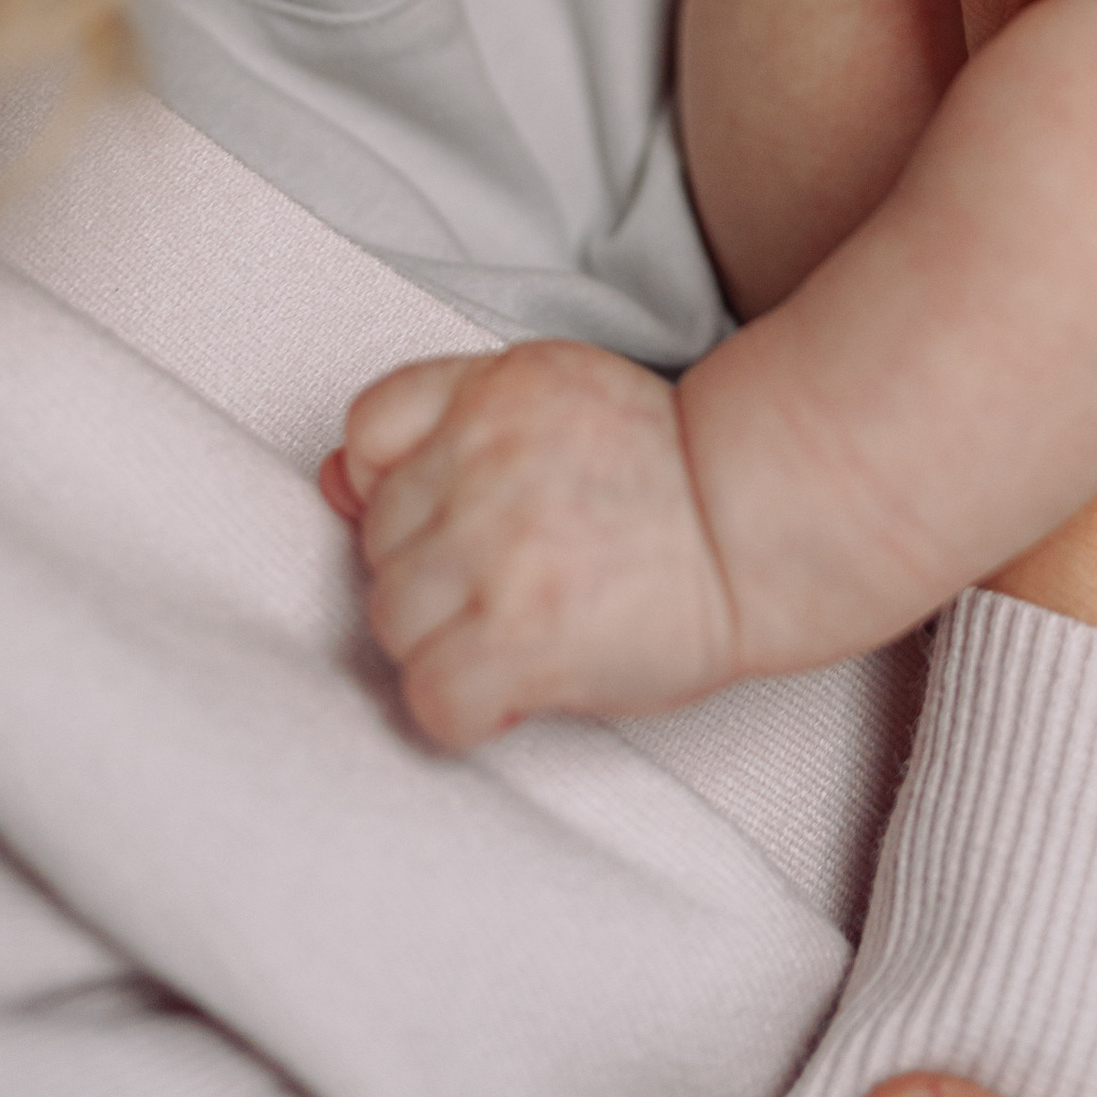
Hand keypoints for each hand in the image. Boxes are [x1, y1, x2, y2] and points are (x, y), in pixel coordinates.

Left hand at [322, 338, 737, 740]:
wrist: (764, 518)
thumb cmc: (671, 472)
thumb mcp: (558, 403)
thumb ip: (448, 424)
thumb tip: (333, 478)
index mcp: (494, 388)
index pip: (369, 430)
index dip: (400, 488)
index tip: (455, 518)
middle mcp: (482, 455)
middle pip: (378, 540)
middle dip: (430, 573)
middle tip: (509, 585)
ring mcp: (496, 543)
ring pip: (391, 620)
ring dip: (444, 643)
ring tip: (518, 635)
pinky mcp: (518, 631)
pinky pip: (430, 697)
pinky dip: (465, 709)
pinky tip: (516, 689)